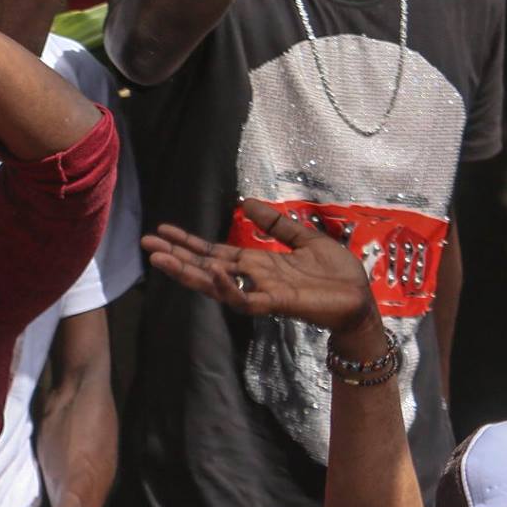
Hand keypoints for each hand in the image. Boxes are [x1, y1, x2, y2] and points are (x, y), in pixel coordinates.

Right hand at [143, 199, 375, 332]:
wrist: (360, 300)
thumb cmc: (336, 274)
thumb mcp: (305, 239)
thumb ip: (277, 224)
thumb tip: (248, 202)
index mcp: (257, 263)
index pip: (214, 252)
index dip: (189, 242)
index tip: (163, 230)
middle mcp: (252, 277)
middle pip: (205, 267)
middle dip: (175, 256)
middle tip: (146, 245)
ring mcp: (260, 291)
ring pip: (215, 284)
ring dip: (188, 273)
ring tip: (161, 260)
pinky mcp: (276, 303)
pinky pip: (245, 299)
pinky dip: (228, 287)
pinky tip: (214, 272)